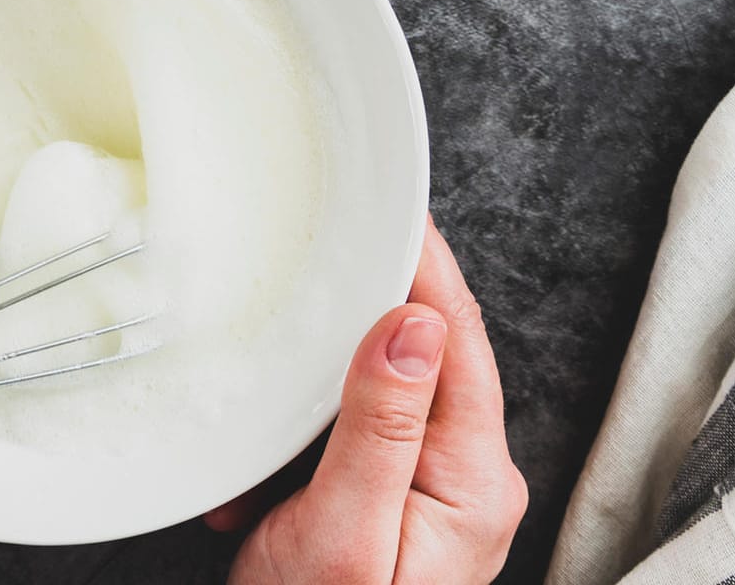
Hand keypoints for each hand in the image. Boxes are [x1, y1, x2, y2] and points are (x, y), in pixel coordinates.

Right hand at [209, 218, 526, 583]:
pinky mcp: (386, 502)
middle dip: (365, 303)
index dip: (424, 262)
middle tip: (325, 241)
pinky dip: (299, 431)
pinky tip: (261, 458)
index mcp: (473, 479)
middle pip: (424, 350)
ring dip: (320, 375)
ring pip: (379, 385)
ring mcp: (429, 491)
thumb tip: (412, 321)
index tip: (392, 203)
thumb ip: (381, 427)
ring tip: (279, 362)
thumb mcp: (344, 532)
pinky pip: (350, 431)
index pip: (456, 338)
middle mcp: (465, 478)